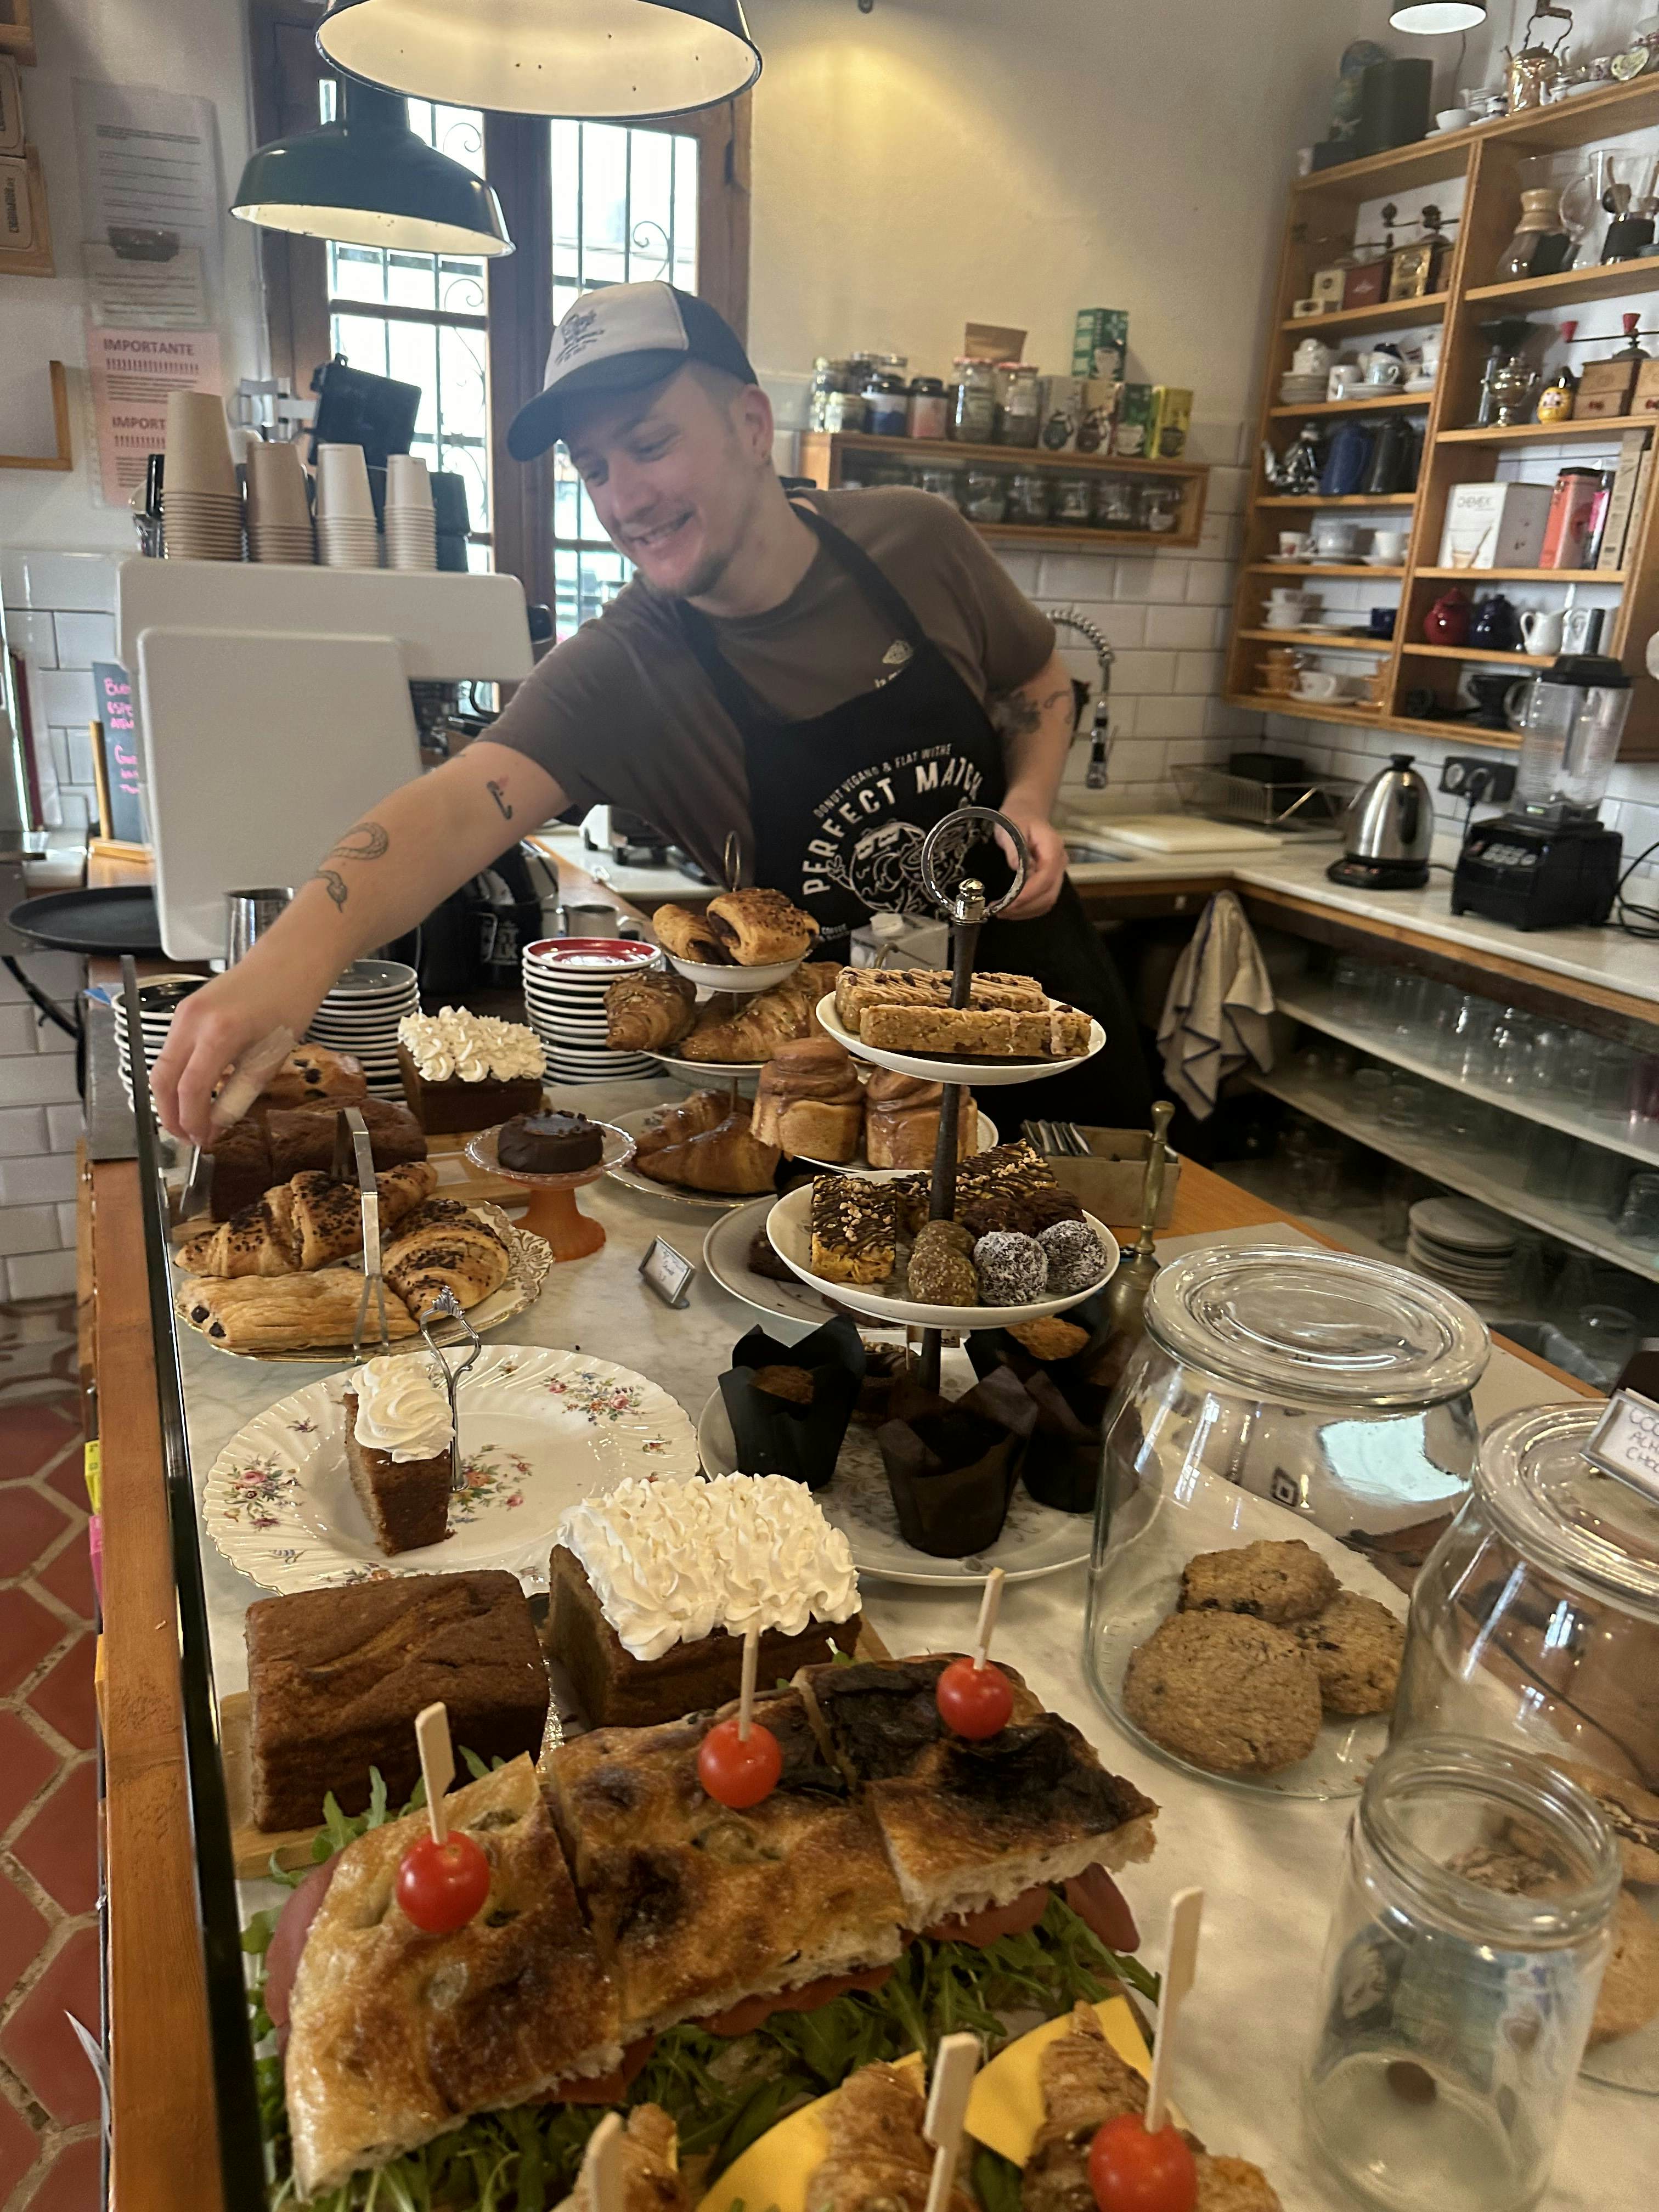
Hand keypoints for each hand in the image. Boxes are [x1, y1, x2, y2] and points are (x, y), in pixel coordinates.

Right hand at [150, 957, 324, 1147]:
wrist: (288, 962)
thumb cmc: (289, 1005)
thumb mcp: (270, 1059)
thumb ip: (239, 1095)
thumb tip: (215, 1126)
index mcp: (219, 1033)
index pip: (190, 1090)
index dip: (192, 1121)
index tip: (202, 1142)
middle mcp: (192, 1021)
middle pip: (162, 1080)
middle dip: (170, 1115)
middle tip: (189, 1138)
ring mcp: (182, 1013)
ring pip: (161, 1066)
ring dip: (170, 1098)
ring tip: (192, 1121)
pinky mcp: (183, 1011)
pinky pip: (171, 1051)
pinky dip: (177, 1077)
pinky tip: (196, 1093)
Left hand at [994, 805, 1066, 919]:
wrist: (1027, 812)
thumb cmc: (1018, 817)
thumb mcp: (1011, 826)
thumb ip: (1014, 847)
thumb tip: (1016, 867)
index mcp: (1053, 848)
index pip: (1046, 877)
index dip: (1029, 893)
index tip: (1009, 902)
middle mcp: (1060, 863)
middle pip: (1049, 894)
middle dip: (1025, 907)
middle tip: (1000, 911)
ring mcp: (1057, 873)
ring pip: (1047, 901)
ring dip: (1025, 911)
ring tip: (1002, 912)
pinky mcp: (1050, 880)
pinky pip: (1043, 900)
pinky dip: (1028, 909)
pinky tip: (1011, 910)